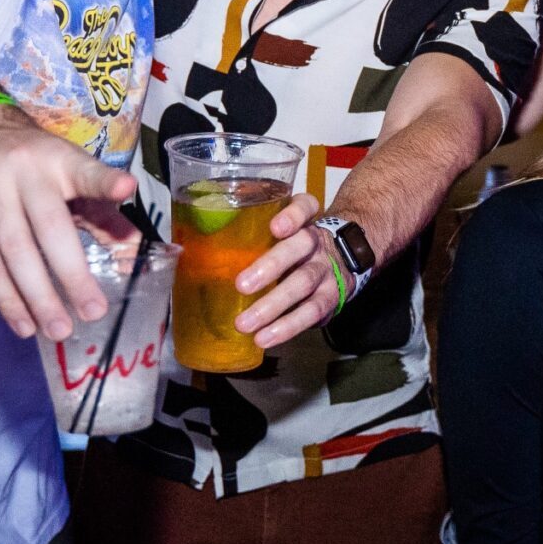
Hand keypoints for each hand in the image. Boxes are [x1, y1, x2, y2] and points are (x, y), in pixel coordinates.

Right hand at [0, 105, 139, 340]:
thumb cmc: (31, 160)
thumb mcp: (67, 170)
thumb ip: (101, 208)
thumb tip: (132, 249)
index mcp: (57, 159)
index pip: (84, 172)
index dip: (104, 182)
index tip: (125, 189)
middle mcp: (23, 173)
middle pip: (49, 228)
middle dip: (72, 274)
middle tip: (93, 311)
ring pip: (14, 252)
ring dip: (37, 297)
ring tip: (58, 329)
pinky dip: (5, 298)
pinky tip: (23, 323)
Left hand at [230, 194, 332, 348]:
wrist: (347, 261)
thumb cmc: (296, 248)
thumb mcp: (283, 233)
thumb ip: (252, 236)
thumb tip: (195, 252)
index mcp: (304, 220)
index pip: (305, 206)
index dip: (292, 215)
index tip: (274, 227)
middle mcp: (317, 241)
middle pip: (300, 245)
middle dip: (271, 265)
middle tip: (241, 285)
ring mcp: (326, 269)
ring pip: (303, 282)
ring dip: (273, 305)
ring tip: (246, 322)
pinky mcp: (331, 297)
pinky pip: (311, 312)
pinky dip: (287, 327)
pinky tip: (265, 337)